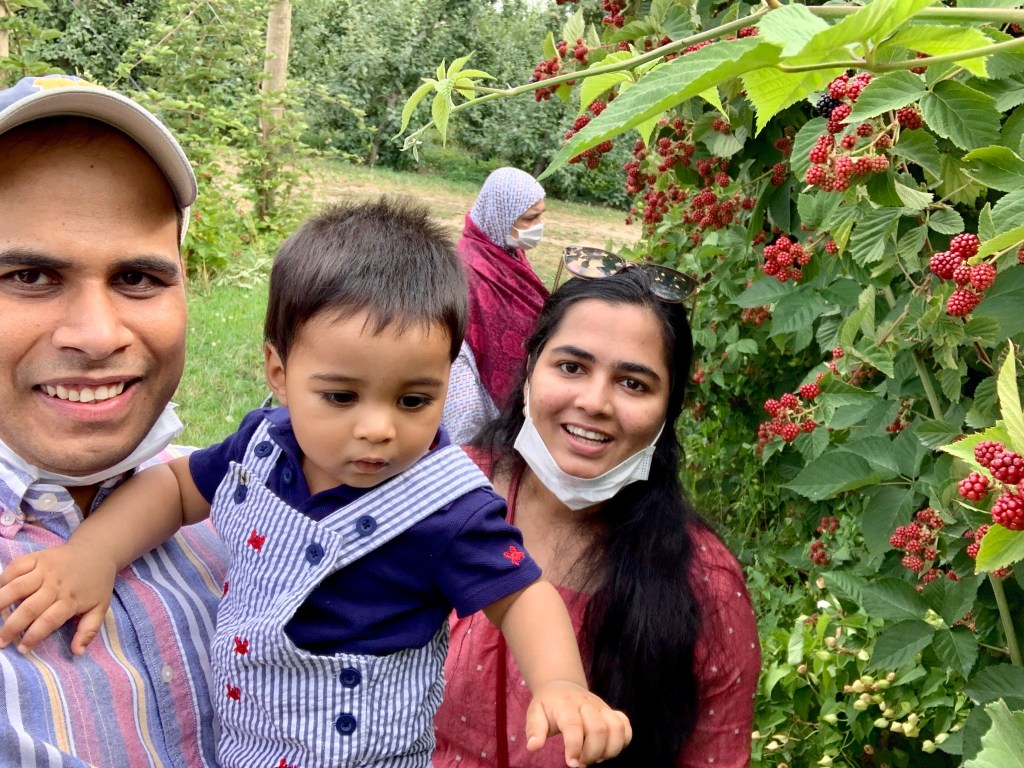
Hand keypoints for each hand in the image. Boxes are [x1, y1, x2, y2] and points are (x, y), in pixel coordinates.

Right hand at [0, 542, 116, 654]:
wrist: (97, 551)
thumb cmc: (96, 583)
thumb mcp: (100, 608)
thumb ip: (88, 631)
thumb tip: (77, 652)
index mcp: (70, 600)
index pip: (48, 621)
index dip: (33, 636)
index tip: (22, 649)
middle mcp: (56, 585)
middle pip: (29, 608)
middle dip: (11, 627)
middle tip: (1, 641)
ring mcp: (45, 569)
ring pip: (17, 587)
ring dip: (0, 602)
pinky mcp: (38, 557)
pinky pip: (16, 567)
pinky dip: (3, 578)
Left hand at [524, 679, 631, 766]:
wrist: (562, 686)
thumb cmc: (548, 706)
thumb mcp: (535, 713)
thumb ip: (534, 729)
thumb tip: (533, 747)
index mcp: (566, 705)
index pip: (574, 725)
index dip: (574, 747)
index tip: (572, 763)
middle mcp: (587, 704)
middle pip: (599, 729)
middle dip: (592, 753)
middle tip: (581, 763)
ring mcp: (602, 707)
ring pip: (617, 728)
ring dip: (610, 750)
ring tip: (596, 759)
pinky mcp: (611, 712)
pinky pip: (625, 725)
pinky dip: (622, 741)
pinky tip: (608, 749)